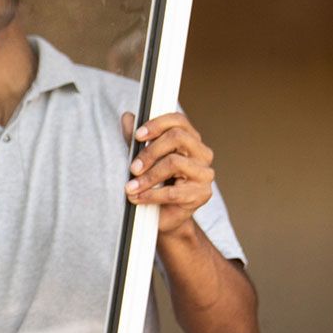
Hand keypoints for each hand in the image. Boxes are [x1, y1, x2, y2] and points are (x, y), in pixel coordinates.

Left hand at [122, 111, 214, 234]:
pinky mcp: (201, 194)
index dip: (157, 124)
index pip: (178, 121)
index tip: (137, 136)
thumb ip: (137, 139)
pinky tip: (137, 198)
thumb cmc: (155, 183)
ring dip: (148, 176)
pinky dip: (151, 194)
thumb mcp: (143, 158)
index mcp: (190, 139)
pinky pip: (173, 191)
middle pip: (178, 138)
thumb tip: (127, 116)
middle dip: (150, 151)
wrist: (163, 216)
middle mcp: (202, 153)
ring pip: (175, 163)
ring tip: (130, 187)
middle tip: (132, 167)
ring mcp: (204, 174)